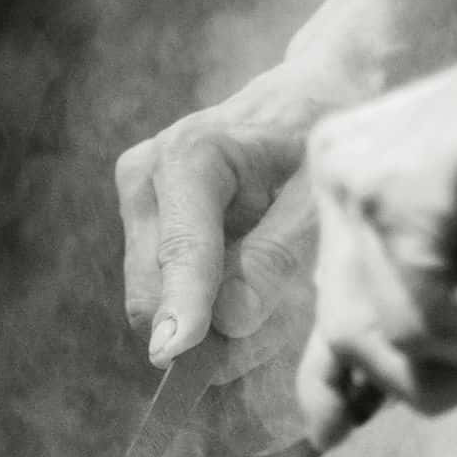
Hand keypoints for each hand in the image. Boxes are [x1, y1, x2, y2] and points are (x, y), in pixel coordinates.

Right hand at [114, 65, 354, 383]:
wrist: (303, 101)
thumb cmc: (318, 143)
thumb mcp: (317, 196)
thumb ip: (276, 257)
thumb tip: (229, 322)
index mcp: (190, 155)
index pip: (181, 250)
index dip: (181, 306)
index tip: (174, 355)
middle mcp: (147, 179)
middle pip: (152, 291)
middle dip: (203, 332)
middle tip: (272, 336)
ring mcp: (139, 206)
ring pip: (154, 305)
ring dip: (209, 329)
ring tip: (274, 304)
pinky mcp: (145, 231)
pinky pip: (165, 299)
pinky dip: (207, 316)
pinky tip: (253, 294)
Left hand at [296, 12, 456, 447]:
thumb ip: (430, 319)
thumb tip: (351, 415)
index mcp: (353, 193)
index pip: (323, 316)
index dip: (328, 388)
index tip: (338, 432)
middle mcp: (339, 179)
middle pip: (354, 343)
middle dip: (449, 368)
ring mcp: (363, 177)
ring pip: (402, 336)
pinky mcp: (402, 182)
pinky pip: (432, 307)